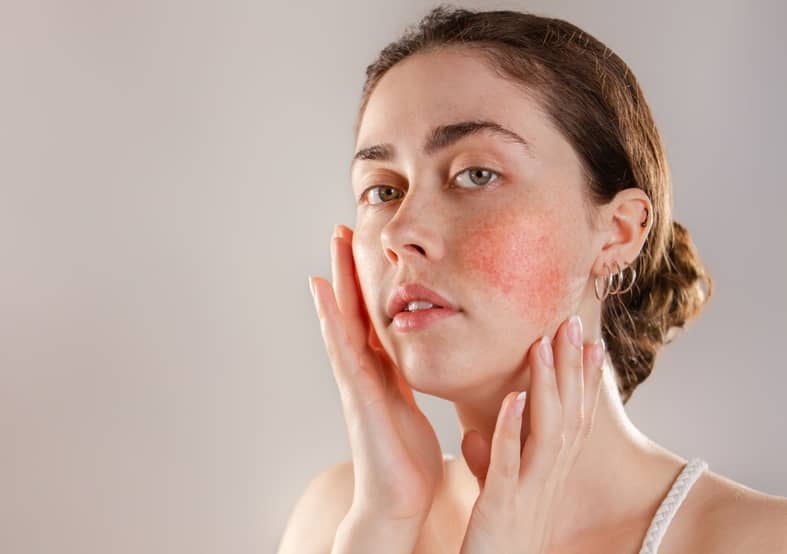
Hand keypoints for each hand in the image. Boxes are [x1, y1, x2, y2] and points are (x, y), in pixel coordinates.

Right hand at [309, 224, 444, 524]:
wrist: (397, 503)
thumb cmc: (406, 462)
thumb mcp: (413, 408)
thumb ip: (410, 382)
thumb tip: (418, 360)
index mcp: (383, 372)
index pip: (374, 317)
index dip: (369, 283)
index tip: (366, 247)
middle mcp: (365, 370)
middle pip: (354, 309)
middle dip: (349, 269)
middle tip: (343, 228)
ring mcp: (355, 381)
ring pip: (343, 320)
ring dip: (337, 280)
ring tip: (333, 243)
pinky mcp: (356, 394)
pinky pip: (342, 348)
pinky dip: (331, 317)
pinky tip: (322, 289)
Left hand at [458, 315, 605, 552]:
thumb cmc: (492, 543)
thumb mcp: (494, 497)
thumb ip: (488, 463)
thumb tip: (474, 434)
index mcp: (548, 476)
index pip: (574, 421)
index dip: (585, 382)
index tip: (591, 343)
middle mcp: (548, 481)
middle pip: (568, 416)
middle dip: (572, 369)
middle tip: (573, 324)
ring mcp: (528, 493)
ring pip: (547, 431)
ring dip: (547, 386)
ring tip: (544, 344)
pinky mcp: (501, 507)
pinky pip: (509, 464)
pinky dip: (512, 430)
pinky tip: (515, 398)